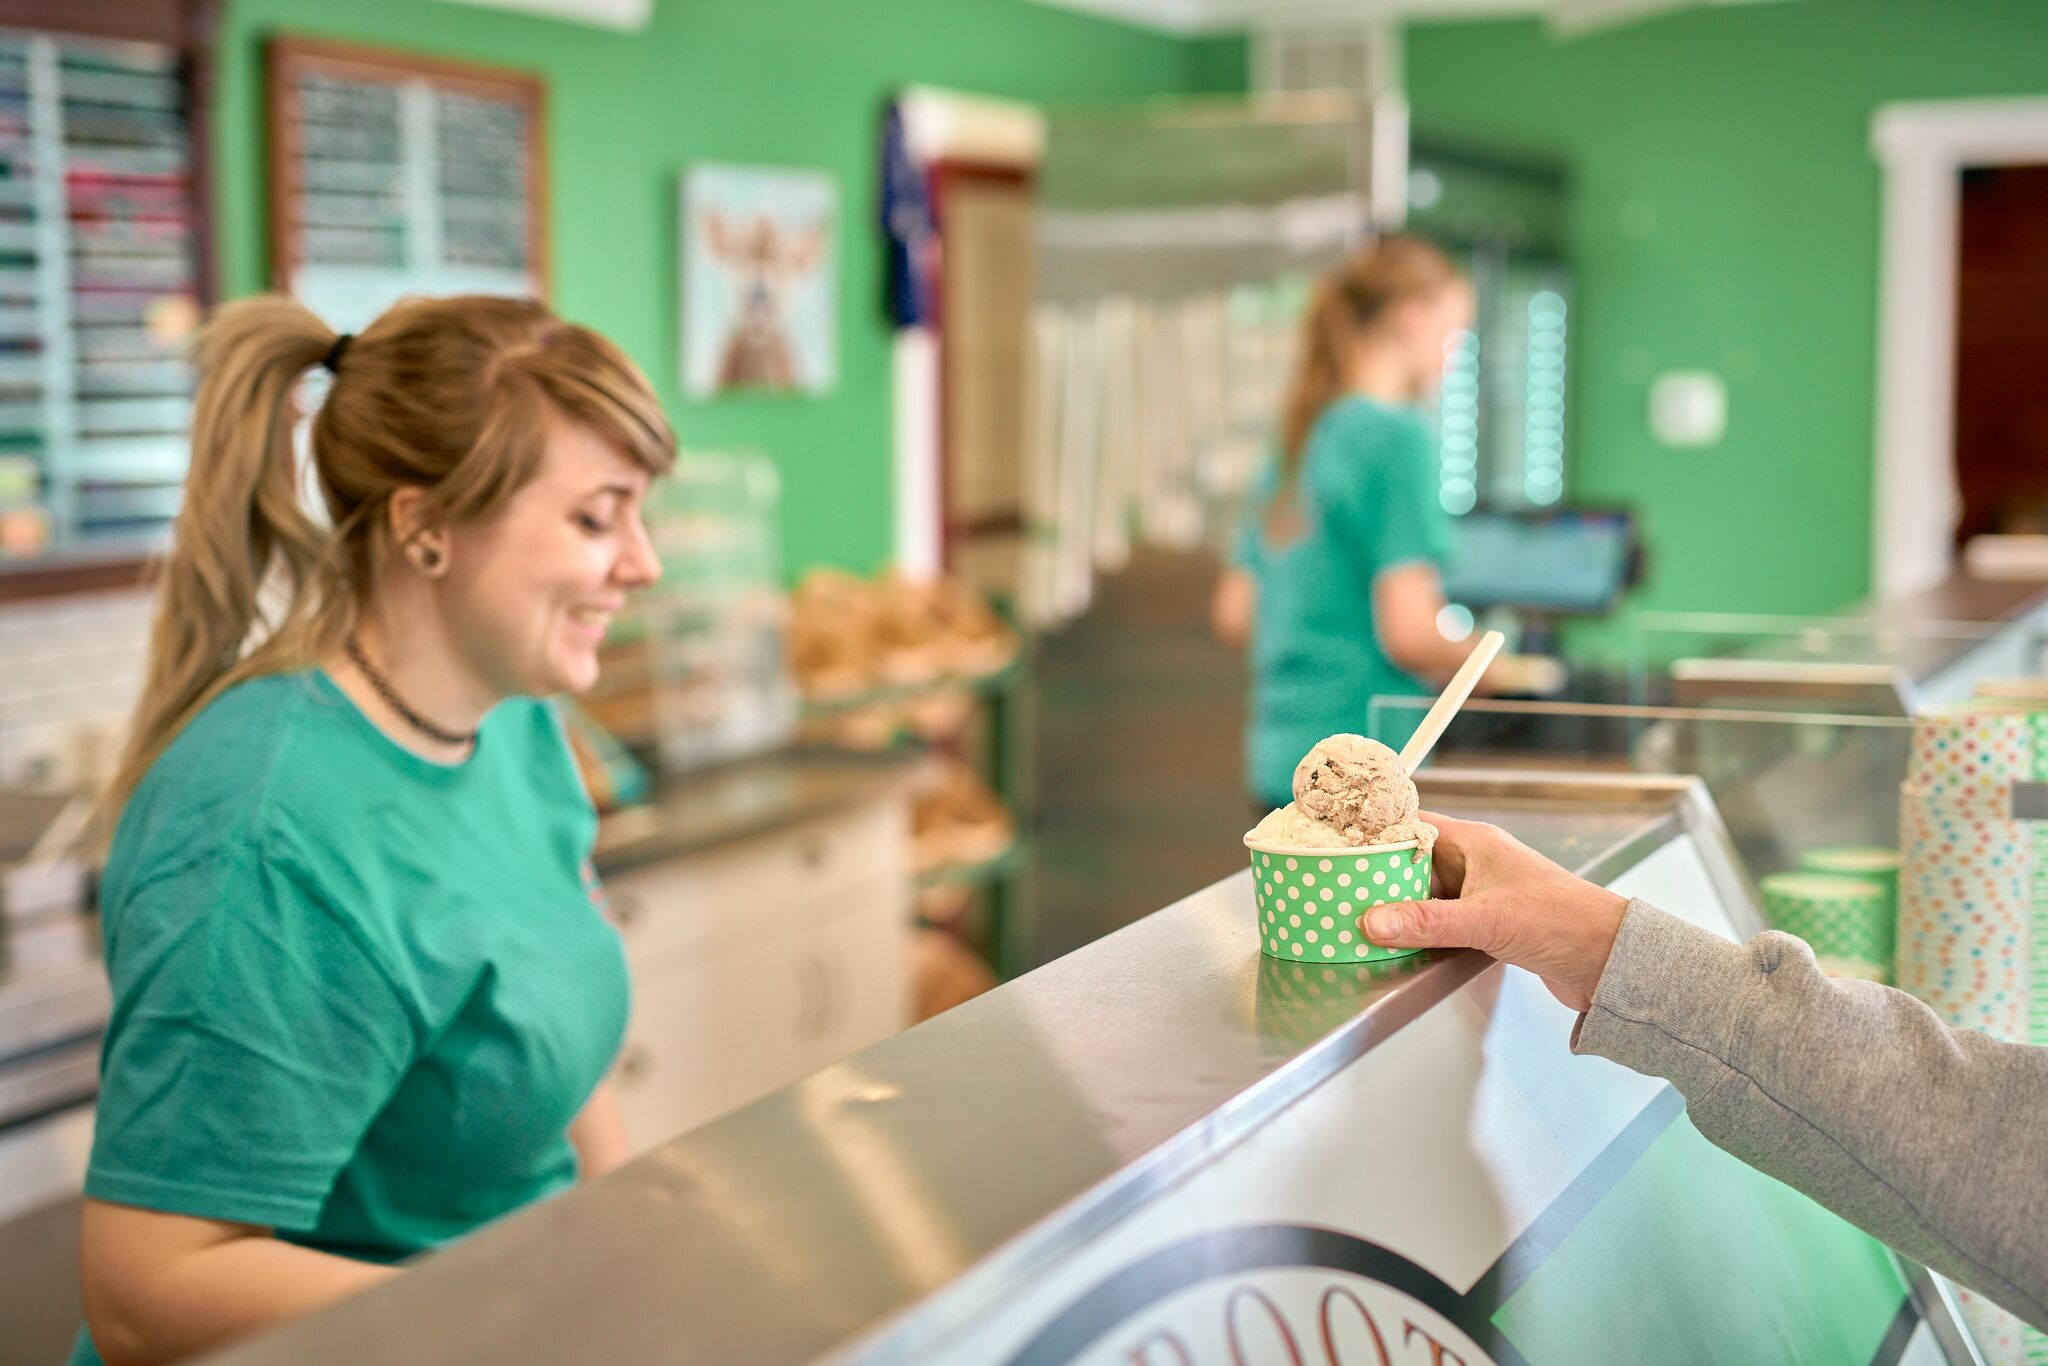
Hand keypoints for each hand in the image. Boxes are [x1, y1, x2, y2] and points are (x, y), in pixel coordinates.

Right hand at [1362, 812, 1628, 1011]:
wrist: (1609, 961)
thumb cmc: (1564, 922)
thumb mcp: (1487, 920)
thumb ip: (1427, 922)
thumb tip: (1374, 920)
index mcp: (1476, 843)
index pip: (1413, 824)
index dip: (1377, 831)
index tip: (1340, 841)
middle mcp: (1476, 864)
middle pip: (1412, 862)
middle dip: (1380, 875)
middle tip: (1341, 887)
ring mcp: (1481, 894)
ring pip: (1424, 894)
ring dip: (1399, 906)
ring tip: (1361, 916)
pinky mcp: (1488, 924)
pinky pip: (1440, 921)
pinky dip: (1419, 930)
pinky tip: (1400, 942)